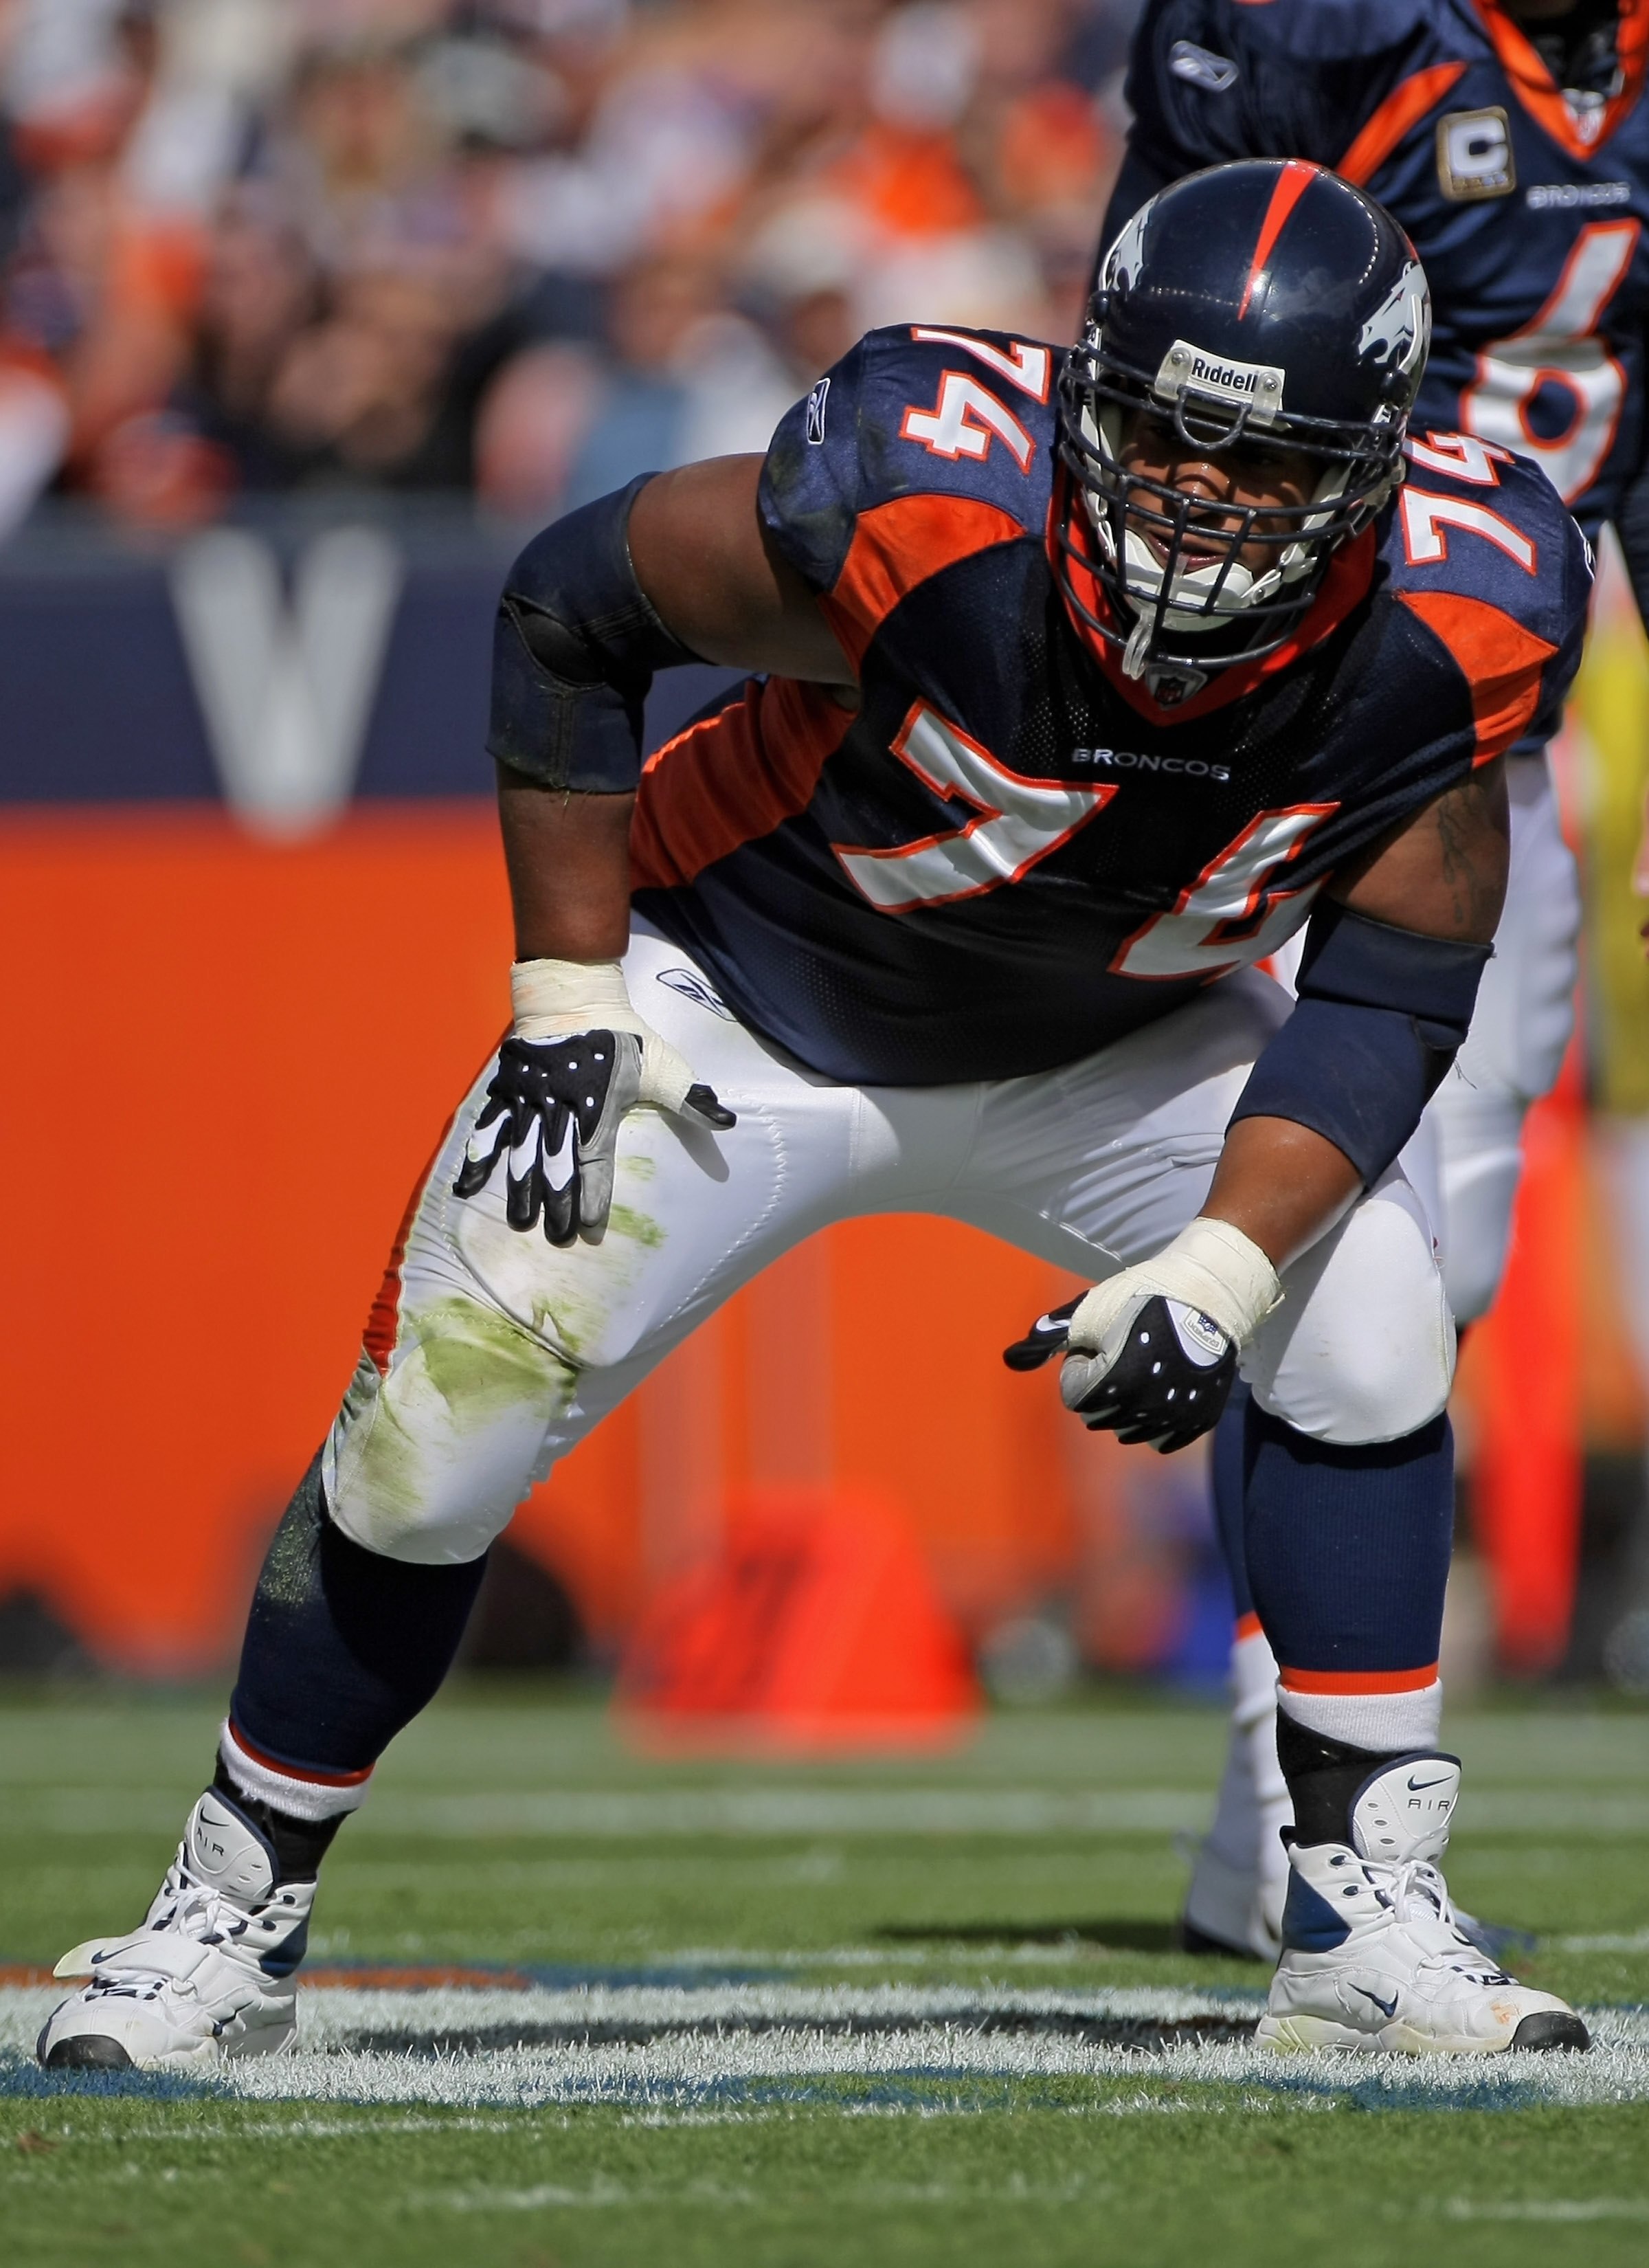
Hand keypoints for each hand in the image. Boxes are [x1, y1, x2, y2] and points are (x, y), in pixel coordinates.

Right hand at [453, 959, 733, 1243]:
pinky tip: (467, 1189)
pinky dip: (477, 1159)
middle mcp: (560, 1108)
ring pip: (521, 1152)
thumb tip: (728, 1123)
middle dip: (555, 1204)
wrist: (573, 993)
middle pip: (556, 1165)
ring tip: (519, 1223)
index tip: (589, 1227)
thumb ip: (692, 1098)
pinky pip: (488, 1129)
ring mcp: (530, 1099)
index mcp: (597, 1107)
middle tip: (555, 1238)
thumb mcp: (663, 1064)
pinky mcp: (508, 1090)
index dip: (591, 1196)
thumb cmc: (623, 1034)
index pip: (594, 1163)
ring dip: (520, 1190)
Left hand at [1003, 1219, 1279, 1453]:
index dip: (1082, 1363)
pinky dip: (1157, 1422)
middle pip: (1097, 1415)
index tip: (1103, 1341)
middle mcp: (1142, 1410)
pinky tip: (1162, 1392)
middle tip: (1126, 1349)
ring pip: (1128, 1430)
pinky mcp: (1199, 1419)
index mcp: (1110, 1386)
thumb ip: (1048, 1340)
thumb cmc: (1141, 1296)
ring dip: (1128, 1405)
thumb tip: (1010, 1359)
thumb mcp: (1087, 1311)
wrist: (1208, 1292)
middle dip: (1102, 1386)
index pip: (1073, 1395)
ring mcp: (1173, 1417)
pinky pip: (1163, 1440)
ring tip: (1147, 1365)